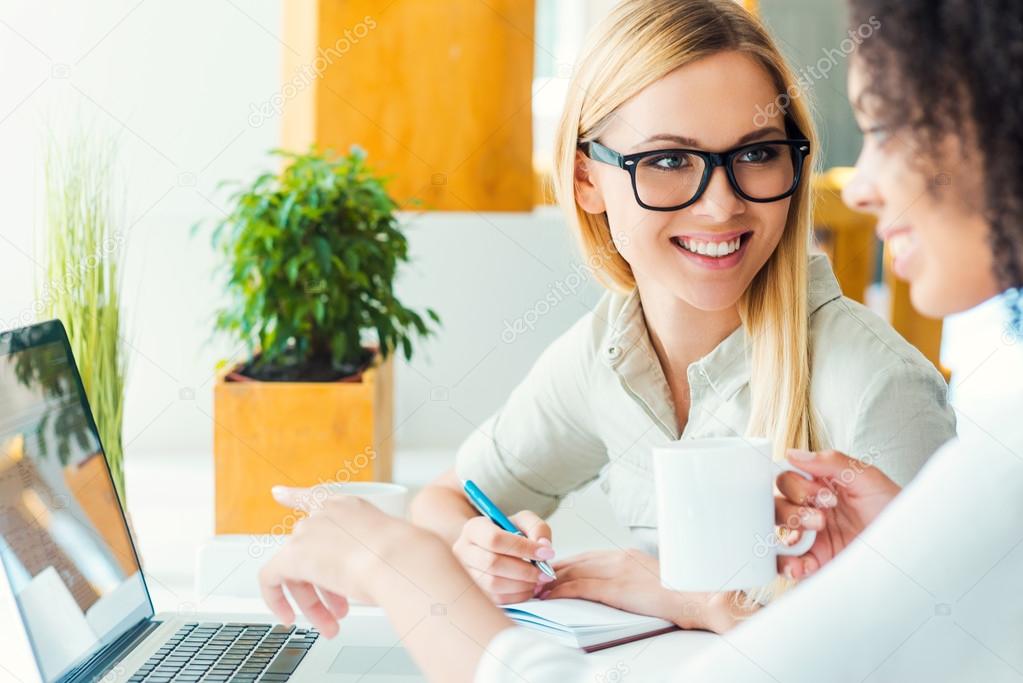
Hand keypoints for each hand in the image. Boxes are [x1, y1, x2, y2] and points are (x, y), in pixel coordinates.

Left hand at [260, 487, 438, 635]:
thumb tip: (374, 578)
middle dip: (323, 588)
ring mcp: (308, 532)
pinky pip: (271, 578)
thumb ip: (371, 556)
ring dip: (313, 602)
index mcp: (350, 507)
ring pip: (298, 571)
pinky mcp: (293, 554)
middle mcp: (325, 515)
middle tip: (337, 612)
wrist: (399, 558)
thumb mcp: (389, 549)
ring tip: (330, 625)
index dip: (294, 497)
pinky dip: (276, 599)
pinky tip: (285, 616)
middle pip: (310, 551)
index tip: (279, 493)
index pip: (314, 497)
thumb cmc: (405, 557)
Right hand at [452, 510, 556, 603]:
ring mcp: (465, 574)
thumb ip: (537, 528)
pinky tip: (528, 588)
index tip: (546, 553)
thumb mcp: (523, 522)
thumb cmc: (508, 535)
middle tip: (545, 572)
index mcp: (473, 529)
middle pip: (493, 564)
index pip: (495, 539)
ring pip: (493, 584)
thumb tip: (544, 547)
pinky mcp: (474, 592)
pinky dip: (517, 596)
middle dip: (525, 570)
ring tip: (538, 580)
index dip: (523, 548)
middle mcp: (462, 551)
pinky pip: (496, 599)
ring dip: (522, 585)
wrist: (490, 549)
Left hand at [540, 549, 755, 633]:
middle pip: (576, 561)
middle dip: (553, 569)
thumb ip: (628, 578)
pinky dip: (561, 591)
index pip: (587, 556)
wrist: (698, 598)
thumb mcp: (648, 579)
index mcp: (627, 555)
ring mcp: (617, 571)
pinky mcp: (617, 587)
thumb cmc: (679, 594)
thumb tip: (613, 588)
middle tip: (534, 576)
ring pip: (573, 571)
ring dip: (551, 579)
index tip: (550, 569)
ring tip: (534, 587)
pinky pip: (581, 587)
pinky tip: (549, 596)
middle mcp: (619, 558)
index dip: (565, 563)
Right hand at [776, 449, 901, 580]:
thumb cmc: (895, 512)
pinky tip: (804, 564)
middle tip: (822, 519)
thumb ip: (831, 462)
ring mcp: (810, 537)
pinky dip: (786, 564)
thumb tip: (792, 453)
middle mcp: (811, 509)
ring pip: (774, 531)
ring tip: (812, 539)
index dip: (797, 485)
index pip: (787, 479)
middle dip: (793, 510)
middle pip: (775, 503)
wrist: (912, 551)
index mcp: (821, 485)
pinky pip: (783, 563)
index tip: (825, 495)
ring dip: (789, 533)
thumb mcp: (869, 479)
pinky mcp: (813, 562)